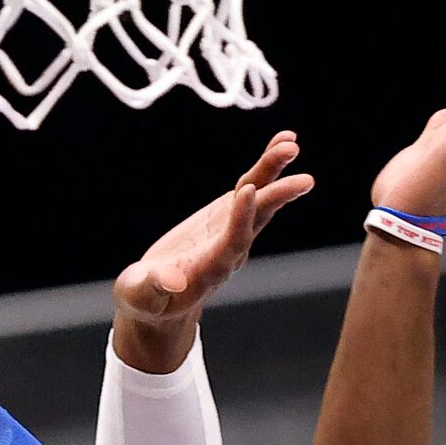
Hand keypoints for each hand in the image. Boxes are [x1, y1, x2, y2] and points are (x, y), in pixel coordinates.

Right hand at [113, 133, 313, 370]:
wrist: (159, 302)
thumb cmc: (146, 302)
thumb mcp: (141, 297)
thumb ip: (155, 287)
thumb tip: (173, 280)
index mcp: (209, 270)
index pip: (232, 242)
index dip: (240, 218)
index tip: (247, 191)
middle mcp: (229, 250)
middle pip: (256, 219)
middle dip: (276, 197)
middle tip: (304, 178)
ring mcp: (231, 230)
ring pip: (259, 199)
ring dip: (274, 172)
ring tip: (291, 144)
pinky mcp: (226, 216)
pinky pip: (251, 187)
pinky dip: (266, 166)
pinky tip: (284, 142)